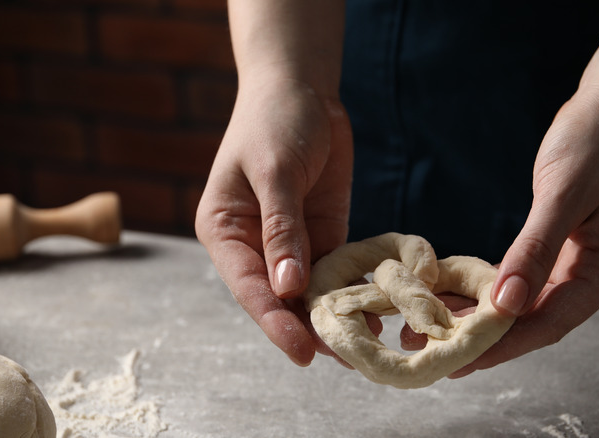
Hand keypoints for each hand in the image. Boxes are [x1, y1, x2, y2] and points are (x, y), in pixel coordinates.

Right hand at [195, 79, 352, 365]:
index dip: (274, 321)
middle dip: (307, 327)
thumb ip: (281, 228)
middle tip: (344, 358)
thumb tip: (288, 288)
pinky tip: (374, 310)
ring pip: (308, 291)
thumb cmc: (274, 121)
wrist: (302, 89)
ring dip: (333, 315)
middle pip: (278, 298)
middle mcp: (254, 245)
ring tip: (365, 345)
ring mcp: (290, 242)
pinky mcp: (322, 234)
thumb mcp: (275, 171)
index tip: (302, 351)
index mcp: (225, 231)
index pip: (248, 286)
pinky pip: (335, 271)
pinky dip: (351, 291)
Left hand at [399, 89, 598, 374]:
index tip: (461, 361)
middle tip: (433, 353)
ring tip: (431, 330)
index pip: (552, 321)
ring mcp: (580, 262)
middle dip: (485, 339)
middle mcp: (597, 274)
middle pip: (536, 321)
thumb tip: (505, 304)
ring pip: (525, 304)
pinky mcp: (562, 248)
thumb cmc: (596, 140)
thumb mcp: (563, 193)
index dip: (505, 345)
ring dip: (481, 317)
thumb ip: (535, 250)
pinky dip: (489, 290)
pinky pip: (523, 279)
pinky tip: (454, 297)